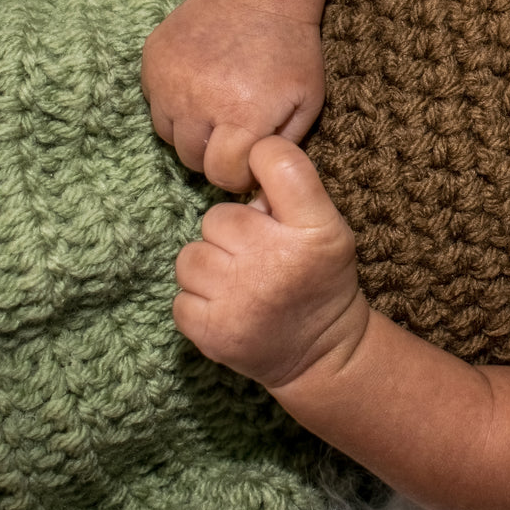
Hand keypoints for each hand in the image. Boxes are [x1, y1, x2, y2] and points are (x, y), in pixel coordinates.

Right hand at [142, 0, 324, 190]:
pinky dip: (173, 104)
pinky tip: (199, 87)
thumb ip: (284, 144)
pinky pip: (154, 103)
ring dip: (190, 132)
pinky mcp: (151, 62)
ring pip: (168, 135)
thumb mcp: (307, 100)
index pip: (222, 173)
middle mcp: (199, 102)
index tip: (247, 163)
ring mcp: (169, 82)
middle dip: (213, 156)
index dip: (237, 175)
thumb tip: (260, 176)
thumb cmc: (291, 48)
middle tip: (232, 137)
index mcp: (242, 115)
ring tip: (216, 111)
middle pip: (191, 159)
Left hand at [173, 137, 369, 388]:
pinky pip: (181, 296)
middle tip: (256, 254)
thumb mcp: (329, 229)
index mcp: (315, 229)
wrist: (322, 352)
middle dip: (231, 232)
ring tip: (238, 282)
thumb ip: (291, 194)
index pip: (279, 161)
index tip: (262, 170)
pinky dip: (199, 302)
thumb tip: (242, 170)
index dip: (263, 157)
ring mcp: (241, 298)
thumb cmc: (320, 279)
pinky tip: (228, 308)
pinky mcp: (212, 331)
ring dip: (209, 266)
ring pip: (190, 255)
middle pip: (218, 216)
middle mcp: (277, 260)